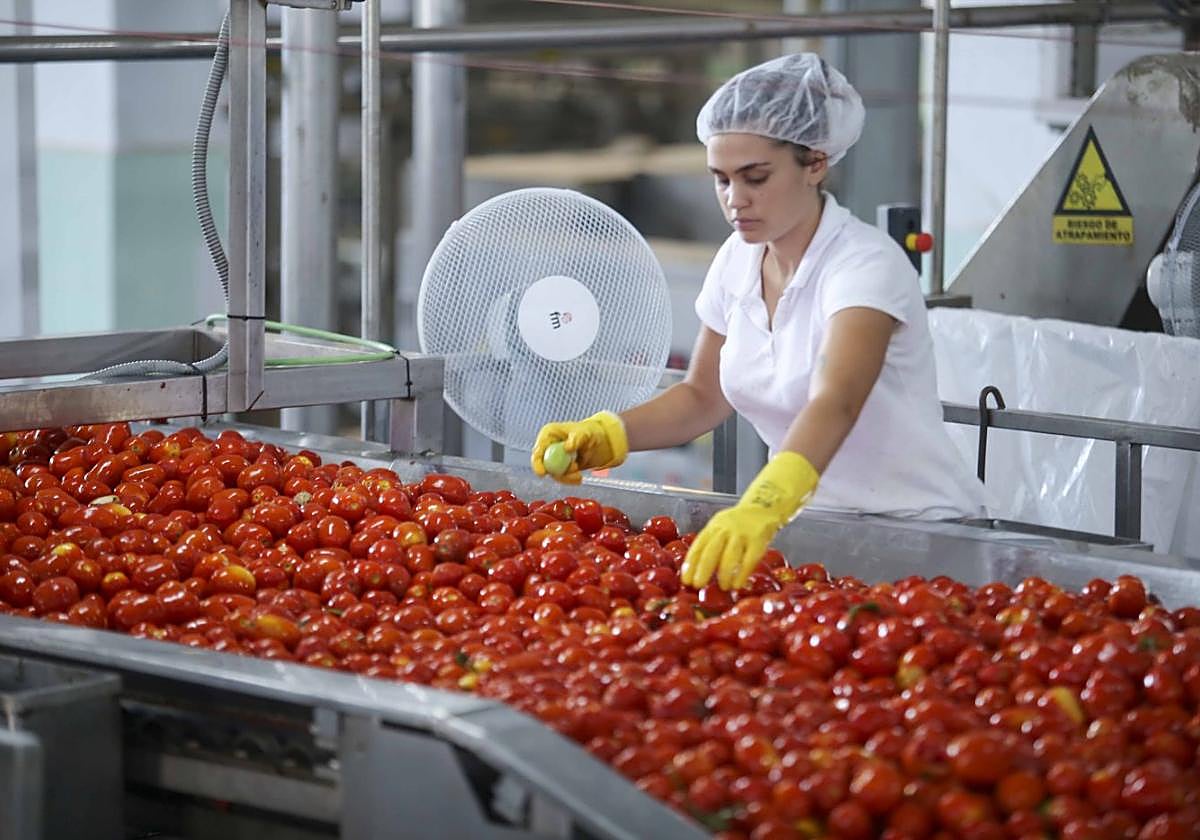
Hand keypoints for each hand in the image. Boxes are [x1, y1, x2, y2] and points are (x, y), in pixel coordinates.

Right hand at [530, 411, 627, 484]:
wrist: (600, 442)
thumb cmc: (591, 433)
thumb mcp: (585, 434)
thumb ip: (576, 440)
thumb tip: (567, 448)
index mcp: (548, 434)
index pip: (538, 450)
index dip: (537, 462)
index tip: (543, 473)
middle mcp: (547, 447)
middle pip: (542, 465)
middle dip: (556, 473)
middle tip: (572, 476)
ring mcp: (552, 458)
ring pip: (553, 473)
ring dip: (566, 477)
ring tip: (579, 476)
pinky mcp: (559, 467)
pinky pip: (560, 478)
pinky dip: (569, 480)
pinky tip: (579, 478)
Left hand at [681, 451, 818, 589]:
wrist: (764, 508)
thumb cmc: (738, 525)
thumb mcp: (720, 528)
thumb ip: (711, 545)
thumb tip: (695, 572)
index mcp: (714, 526)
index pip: (699, 545)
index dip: (690, 563)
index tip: (685, 580)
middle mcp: (726, 528)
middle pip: (711, 550)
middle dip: (703, 569)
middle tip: (697, 585)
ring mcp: (743, 533)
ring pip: (730, 556)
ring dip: (724, 574)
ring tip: (722, 587)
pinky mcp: (759, 540)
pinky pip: (749, 559)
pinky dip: (742, 574)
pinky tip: (737, 584)